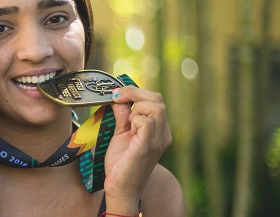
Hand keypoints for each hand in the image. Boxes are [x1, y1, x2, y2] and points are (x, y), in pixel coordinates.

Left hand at [103, 86, 171, 212]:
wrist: (120, 188)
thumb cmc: (121, 163)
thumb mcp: (120, 133)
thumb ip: (122, 116)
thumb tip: (118, 98)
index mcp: (158, 129)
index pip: (155, 100)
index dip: (135, 92)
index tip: (116, 94)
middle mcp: (163, 133)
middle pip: (158, 99)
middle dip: (134, 93)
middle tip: (117, 98)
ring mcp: (158, 140)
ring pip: (156, 107)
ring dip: (136, 107)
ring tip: (125, 120)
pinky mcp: (147, 146)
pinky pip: (147, 122)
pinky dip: (135, 119)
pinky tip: (127, 129)